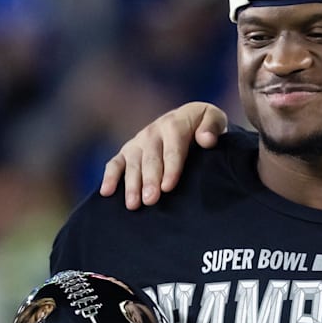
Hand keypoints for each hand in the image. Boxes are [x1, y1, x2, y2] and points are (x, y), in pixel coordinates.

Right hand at [100, 102, 228, 208]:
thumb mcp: (214, 118)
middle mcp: (153, 132)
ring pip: (133, 164)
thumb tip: (206, 139)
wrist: (188, 118)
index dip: (171, 168)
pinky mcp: (128, 151)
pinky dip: (109, 177)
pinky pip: (115, 163)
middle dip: (150, 180)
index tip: (168, 187)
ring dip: (132, 184)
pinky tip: (106, 193)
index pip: (173, 149)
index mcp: (175, 124)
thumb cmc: (205, 125)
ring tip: (134, 204)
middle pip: (151, 159)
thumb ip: (212, 127)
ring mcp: (139, 142)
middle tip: (150, 200)